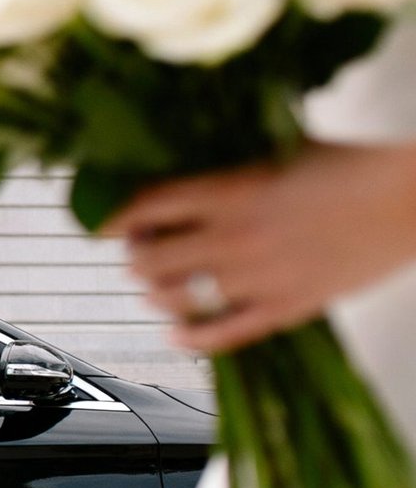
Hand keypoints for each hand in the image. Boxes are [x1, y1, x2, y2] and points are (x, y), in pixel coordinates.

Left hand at [106, 140, 415, 352]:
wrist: (414, 198)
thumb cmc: (350, 165)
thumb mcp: (279, 149)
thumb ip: (227, 170)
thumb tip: (177, 179)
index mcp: (232, 188)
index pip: (147, 207)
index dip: (115, 219)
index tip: (104, 226)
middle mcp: (236, 235)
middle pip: (151, 258)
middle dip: (134, 257)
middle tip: (136, 254)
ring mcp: (261, 276)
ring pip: (177, 297)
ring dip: (155, 293)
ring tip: (154, 288)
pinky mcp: (288, 307)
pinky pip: (225, 334)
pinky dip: (192, 338)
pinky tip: (176, 334)